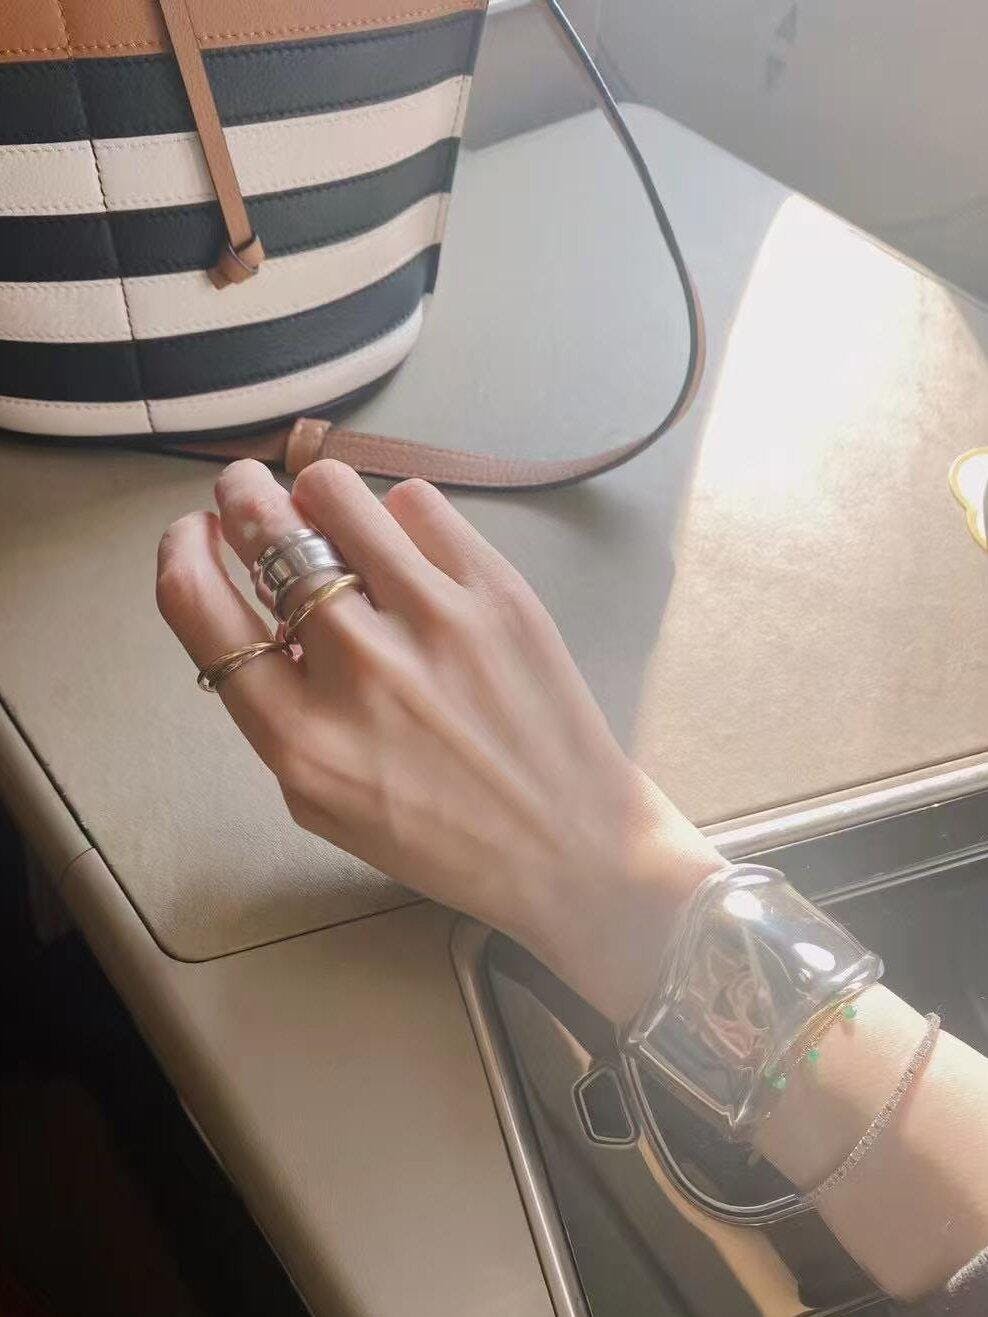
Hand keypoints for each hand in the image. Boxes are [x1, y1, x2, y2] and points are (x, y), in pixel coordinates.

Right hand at [157, 459, 723, 1020]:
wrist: (568, 845)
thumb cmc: (441, 836)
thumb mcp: (322, 804)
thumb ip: (275, 715)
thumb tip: (261, 613)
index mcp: (301, 737)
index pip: (197, 603)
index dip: (180, 549)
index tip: (193, 533)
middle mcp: (361, 669)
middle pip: (264, 528)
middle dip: (241, 498)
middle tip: (250, 497)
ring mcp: (435, 620)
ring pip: (336, 492)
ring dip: (315, 495)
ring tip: (330, 518)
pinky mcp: (498, 591)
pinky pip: (416, 502)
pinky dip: (397, 516)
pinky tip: (408, 552)